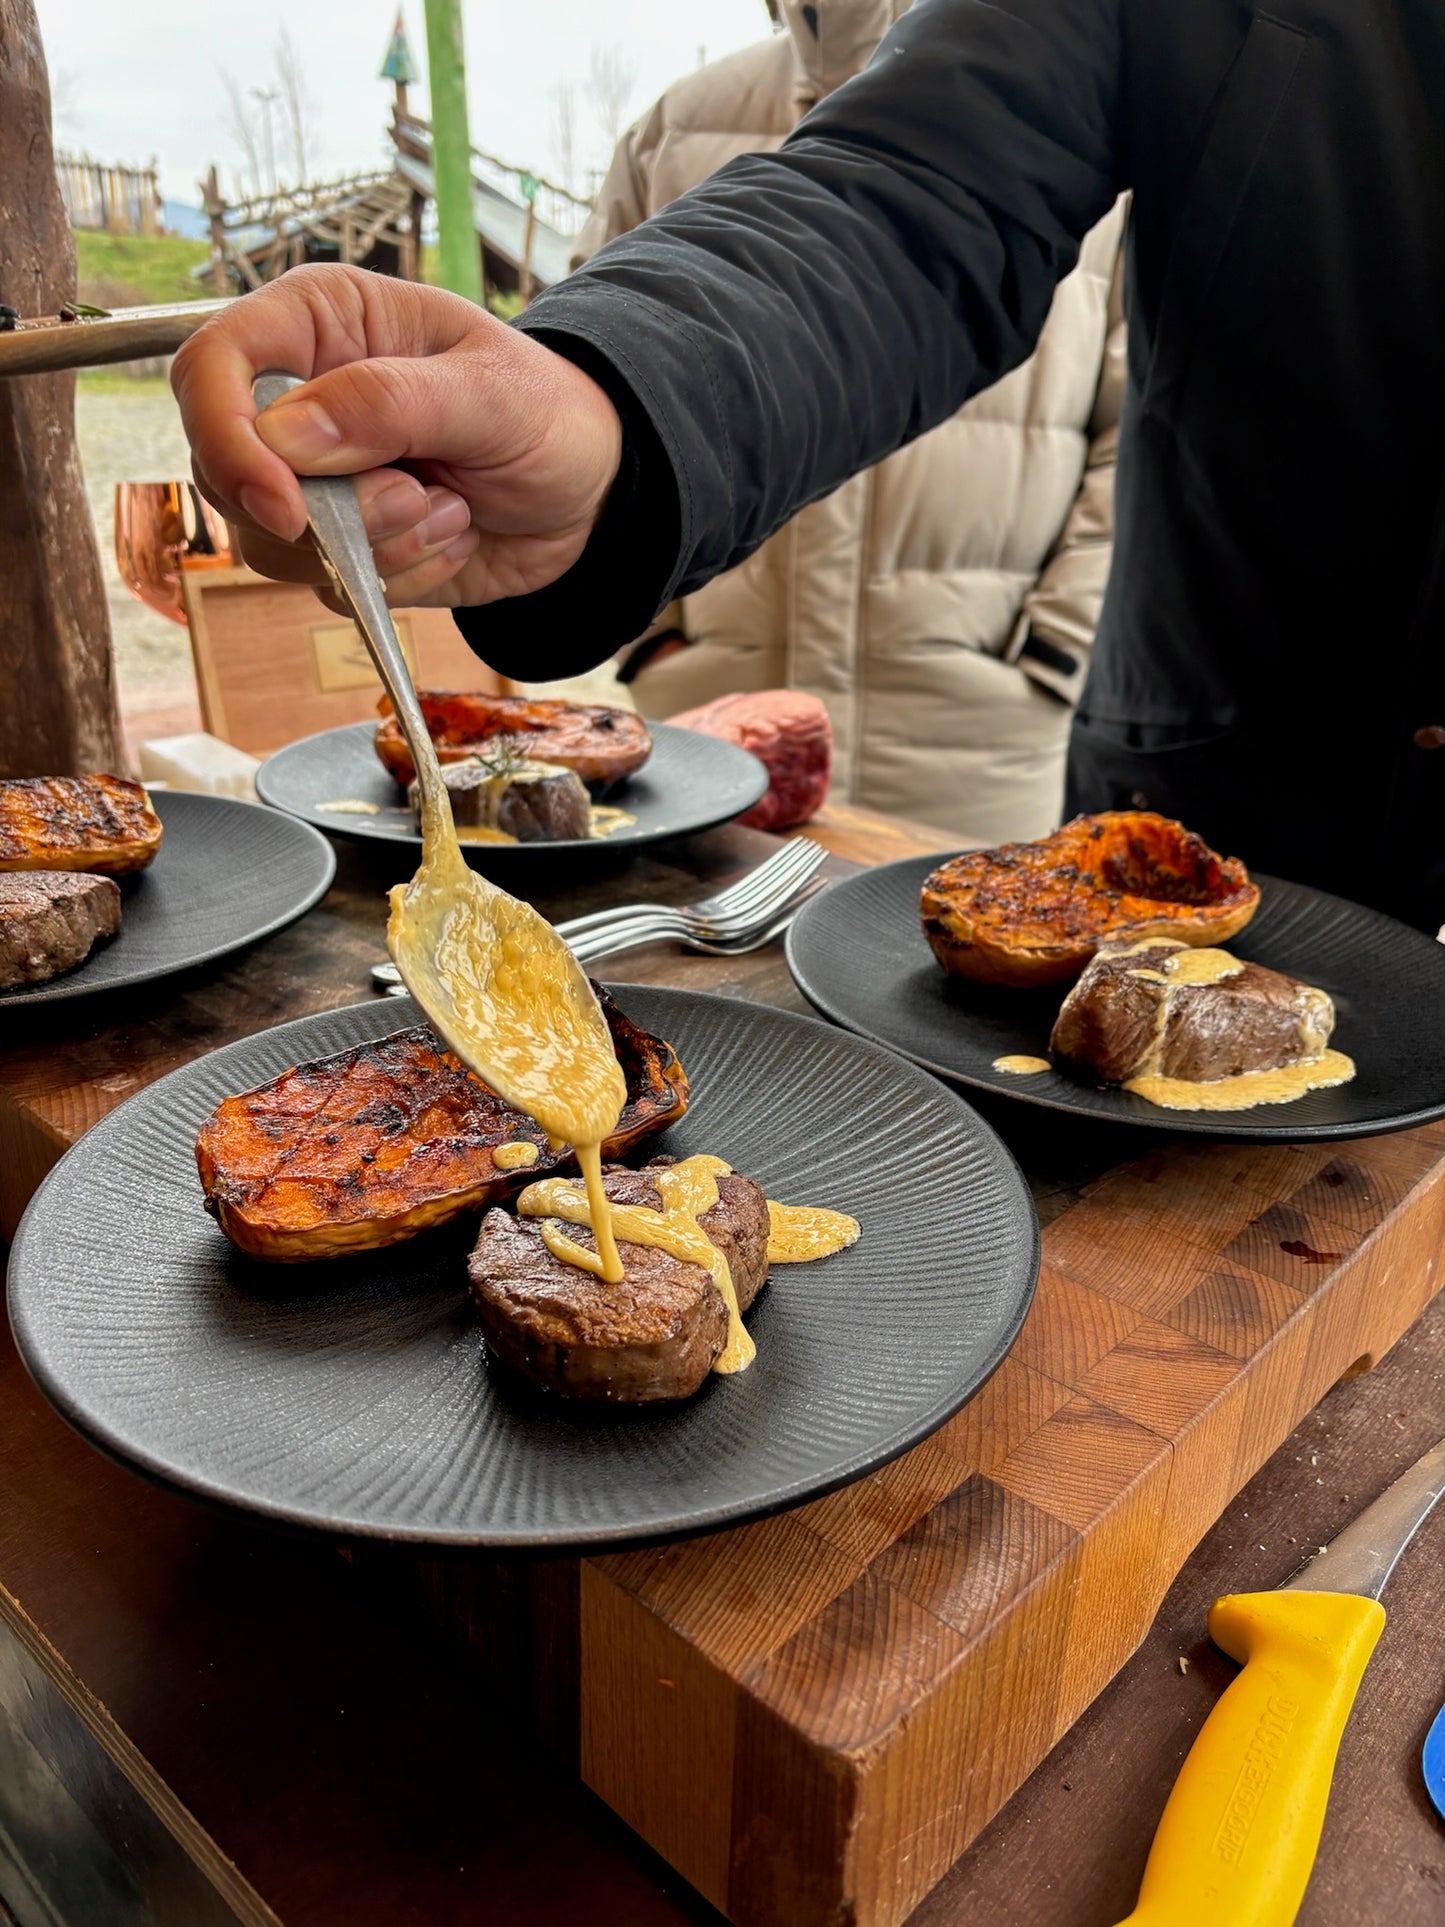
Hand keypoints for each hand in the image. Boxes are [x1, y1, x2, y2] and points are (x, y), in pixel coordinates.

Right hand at [170, 264, 623, 610]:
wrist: (593, 490)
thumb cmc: (549, 412)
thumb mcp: (489, 391)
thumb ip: (388, 403)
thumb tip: (283, 436)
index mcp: (319, 326)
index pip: (211, 368)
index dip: (226, 438)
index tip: (285, 501)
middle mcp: (301, 402)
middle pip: (227, 472)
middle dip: (322, 513)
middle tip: (417, 496)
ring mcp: (317, 481)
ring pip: (273, 545)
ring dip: (374, 547)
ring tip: (450, 510)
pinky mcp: (343, 546)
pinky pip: (330, 586)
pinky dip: (399, 578)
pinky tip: (452, 536)